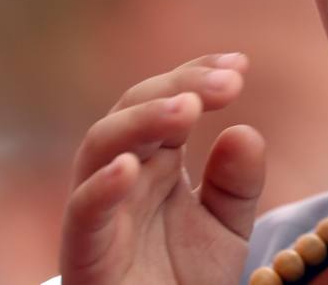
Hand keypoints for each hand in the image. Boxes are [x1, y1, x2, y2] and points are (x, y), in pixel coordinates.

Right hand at [60, 53, 265, 284]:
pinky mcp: (85, 252)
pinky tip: (130, 167)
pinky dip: (101, 187)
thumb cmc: (184, 280)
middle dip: (177, 87)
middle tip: (227, 83)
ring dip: (142, 120)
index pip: (169, 99)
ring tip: (186, 108)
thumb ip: (236, 183)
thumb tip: (244, 130)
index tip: (239, 64)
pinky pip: (84, 212)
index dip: (197, 74)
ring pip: (101, 145)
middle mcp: (123, 174)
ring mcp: (101, 209)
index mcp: (156, 160)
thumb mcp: (226, 227)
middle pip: (133, 108)